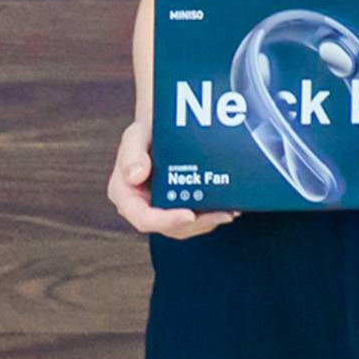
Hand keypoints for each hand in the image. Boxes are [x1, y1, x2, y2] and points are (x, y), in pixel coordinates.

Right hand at [106, 107, 233, 241]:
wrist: (160, 131)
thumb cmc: (144, 135)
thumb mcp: (134, 137)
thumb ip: (131, 154)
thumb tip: (136, 176)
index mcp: (127, 195)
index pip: (144, 218)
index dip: (166, 221)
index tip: (188, 215)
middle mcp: (144, 207)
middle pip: (171, 227)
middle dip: (198, 224)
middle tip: (223, 214)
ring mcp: (163, 209)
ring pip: (187, 226)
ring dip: (210, 222)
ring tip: (230, 211)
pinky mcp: (180, 205)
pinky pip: (197, 217)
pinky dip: (213, 214)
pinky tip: (231, 206)